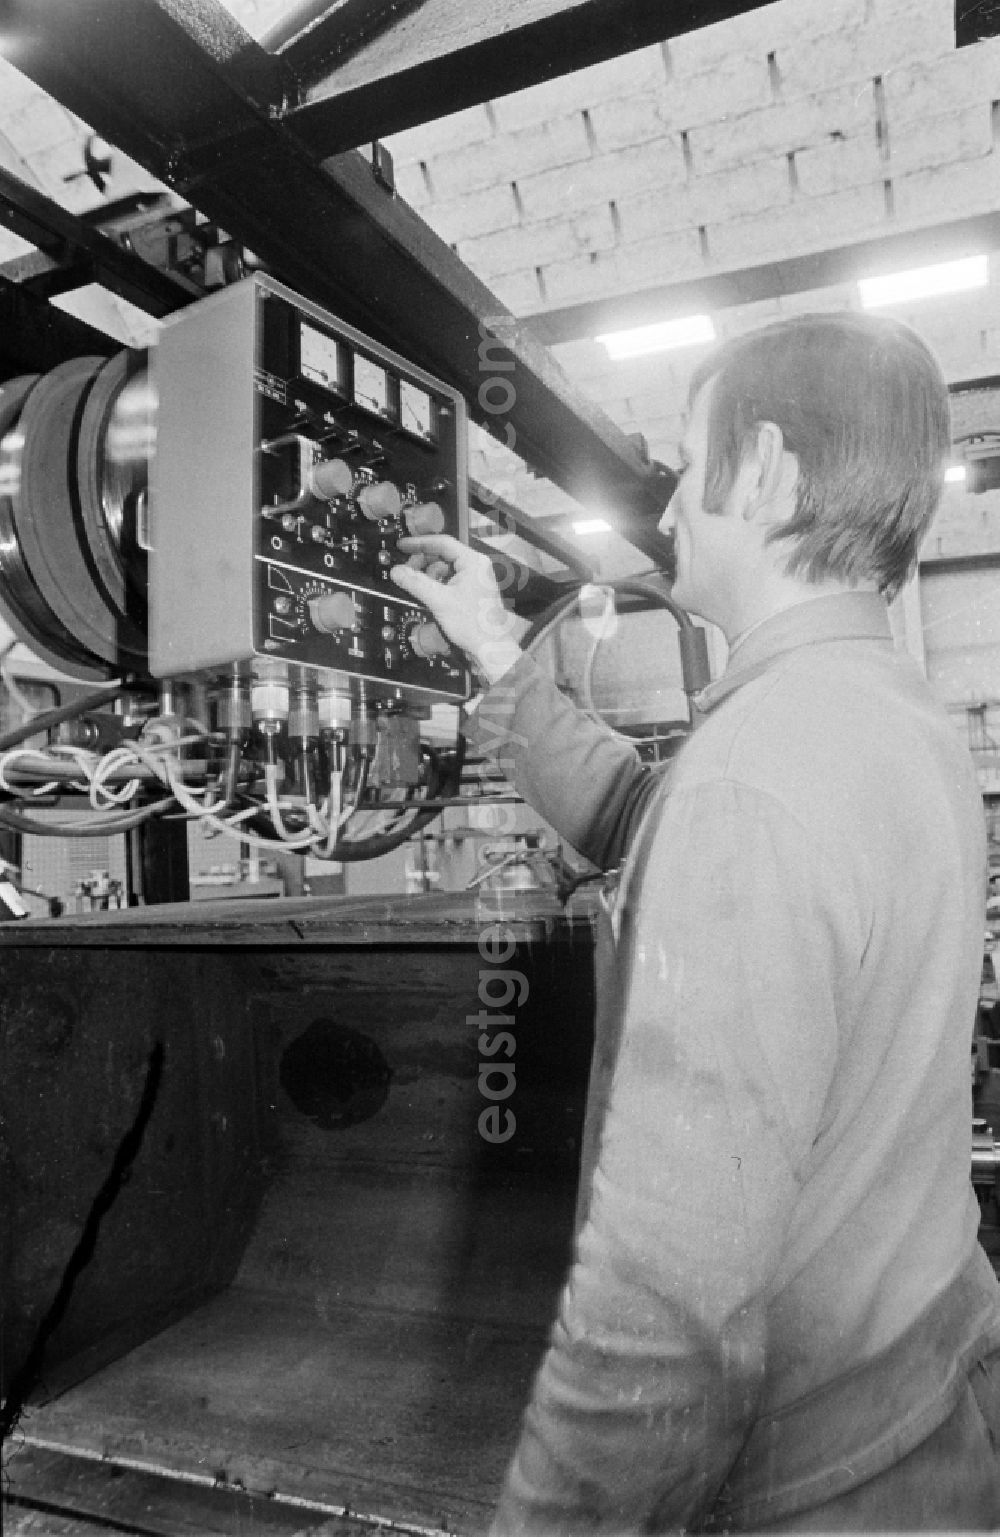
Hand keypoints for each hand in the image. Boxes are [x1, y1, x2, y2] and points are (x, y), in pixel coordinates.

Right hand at [390, 535, 523, 683]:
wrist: (489, 648)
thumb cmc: (474, 625)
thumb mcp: (439, 601)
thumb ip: (415, 583)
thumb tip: (397, 571)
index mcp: (473, 562)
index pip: (443, 542)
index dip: (419, 543)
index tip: (402, 546)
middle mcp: (476, 567)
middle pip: (443, 555)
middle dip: (423, 562)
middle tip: (405, 570)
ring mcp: (474, 579)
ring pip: (445, 569)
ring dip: (428, 575)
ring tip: (416, 585)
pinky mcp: (471, 591)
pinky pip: (449, 581)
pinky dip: (436, 585)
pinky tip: (427, 594)